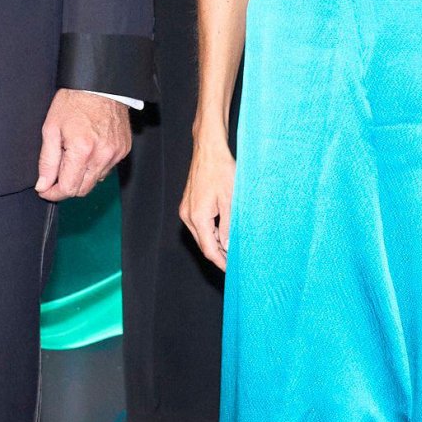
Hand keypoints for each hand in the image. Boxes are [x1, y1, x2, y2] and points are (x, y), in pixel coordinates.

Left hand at [36, 90, 130, 200]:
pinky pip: (107, 168)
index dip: (53, 192)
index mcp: (82, 150)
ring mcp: (115, 154)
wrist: (99, 86)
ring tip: (73, 156)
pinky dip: (95, 165)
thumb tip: (43, 185)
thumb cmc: (74, 102)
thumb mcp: (51, 128)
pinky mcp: (123, 150)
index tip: (45, 189)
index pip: (68, 188)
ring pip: (95, 180)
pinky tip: (88, 150)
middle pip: (83, 190)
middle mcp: (102, 155)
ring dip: (81, 176)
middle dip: (67, 186)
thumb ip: (47, 161)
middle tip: (55, 175)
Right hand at [180, 136, 234, 269]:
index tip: (232, 271)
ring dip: (216, 244)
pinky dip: (212, 232)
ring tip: (233, 250)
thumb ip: (229, 226)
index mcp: (198, 217)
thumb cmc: (221, 170)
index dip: (221, 262)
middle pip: (203, 244)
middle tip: (236, 263)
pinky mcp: (189, 205)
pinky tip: (224, 233)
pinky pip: (200, 225)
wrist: (209, 150)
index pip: (209, 249)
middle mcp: (187, 216)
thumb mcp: (231, 200)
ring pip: (202, 235)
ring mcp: (186, 210)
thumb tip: (229, 247)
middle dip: (219, 256)